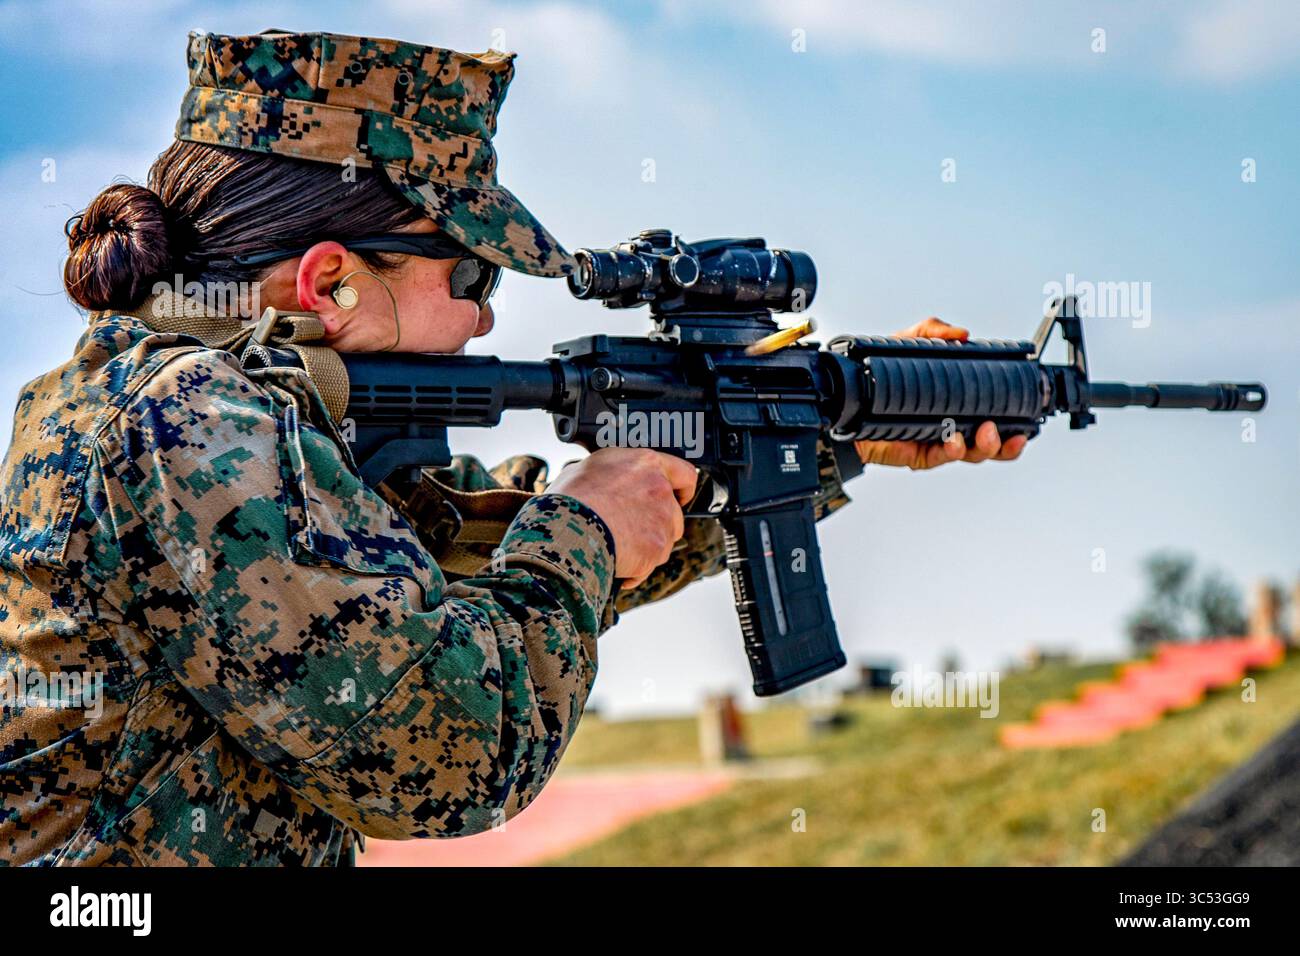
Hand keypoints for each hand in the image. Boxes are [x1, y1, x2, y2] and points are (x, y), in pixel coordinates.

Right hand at [545, 448, 697, 588]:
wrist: (567, 530)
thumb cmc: (570, 498)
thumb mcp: (587, 468)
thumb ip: (610, 473)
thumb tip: (606, 479)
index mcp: (645, 464)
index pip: (684, 473)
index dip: (683, 489)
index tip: (679, 498)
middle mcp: (660, 490)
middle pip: (675, 514)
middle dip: (658, 526)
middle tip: (632, 531)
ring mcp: (662, 521)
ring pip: (663, 541)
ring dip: (646, 548)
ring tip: (616, 547)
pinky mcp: (656, 549)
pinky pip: (648, 565)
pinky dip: (634, 570)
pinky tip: (613, 563)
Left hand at [854, 317, 1028, 469]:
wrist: (850, 397)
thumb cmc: (881, 376)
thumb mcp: (909, 344)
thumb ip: (933, 331)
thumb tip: (961, 334)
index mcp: (959, 404)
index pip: (995, 416)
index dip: (1014, 422)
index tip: (1028, 419)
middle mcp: (953, 425)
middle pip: (991, 444)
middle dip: (1006, 443)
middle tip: (1009, 432)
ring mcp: (936, 441)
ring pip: (971, 454)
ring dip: (985, 447)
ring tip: (986, 433)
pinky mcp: (917, 453)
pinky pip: (940, 457)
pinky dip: (951, 449)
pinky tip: (954, 440)